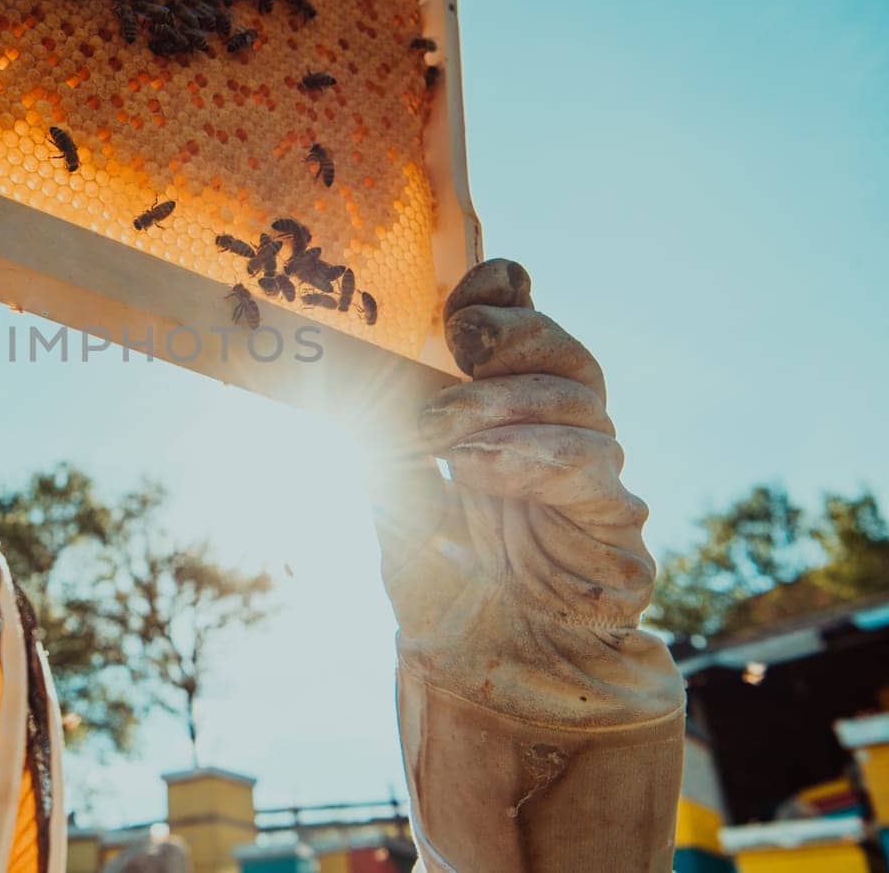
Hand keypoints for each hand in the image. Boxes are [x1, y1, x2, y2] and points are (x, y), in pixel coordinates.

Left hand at [375, 259, 679, 726]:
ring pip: (579, 400)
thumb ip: (387, 444)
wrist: (489, 682)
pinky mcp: (615, 526)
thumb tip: (358, 377)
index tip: (465, 291)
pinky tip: (476, 470)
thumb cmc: (445, 591)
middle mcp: (559, 437)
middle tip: (458, 339)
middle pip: (564, 353)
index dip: (503, 298)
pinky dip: (527, 458)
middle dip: (513, 333)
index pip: (524, 332)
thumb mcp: (396, 505)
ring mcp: (592, 478)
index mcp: (510, 418)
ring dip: (499, 405)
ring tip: (436, 433)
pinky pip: (589, 466)